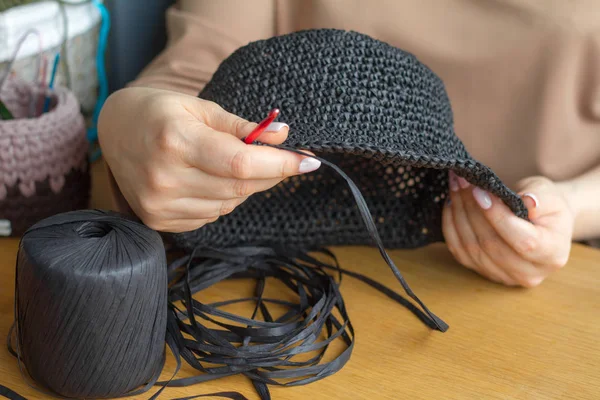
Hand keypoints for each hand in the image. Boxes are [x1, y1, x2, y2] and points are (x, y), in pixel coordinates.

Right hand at [98, 87, 319, 231]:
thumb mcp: (201, 107)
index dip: (280, 164)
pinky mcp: (158, 220)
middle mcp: (165, 178)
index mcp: (176, 141)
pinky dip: (223, 199)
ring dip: (245, 186)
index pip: (241, 163)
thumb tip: (283, 134)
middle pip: (240, 187)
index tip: (310, 161)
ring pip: (229, 204)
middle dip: (271, 173)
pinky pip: (211, 216)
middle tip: (287, 159)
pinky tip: (210, 180)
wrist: (115, 131)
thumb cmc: (160, 112)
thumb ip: (242, 126)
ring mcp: (160, 204)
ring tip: (232, 163)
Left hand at [442, 172, 574, 286]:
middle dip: (472, 209)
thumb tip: (527, 201)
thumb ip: (541, 198)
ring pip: (471, 247)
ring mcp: (503, 276)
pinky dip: (451, 225)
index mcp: (552, 254)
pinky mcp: (482, 271)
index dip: (497, 216)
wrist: (541, 221)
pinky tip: (451, 203)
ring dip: (458, 213)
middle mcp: (528, 273)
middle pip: (491, 244)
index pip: (522, 241)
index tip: (480, 191)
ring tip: (455, 186)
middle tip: (462, 181)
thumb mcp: (551, 195)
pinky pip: (459, 250)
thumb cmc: (548, 206)